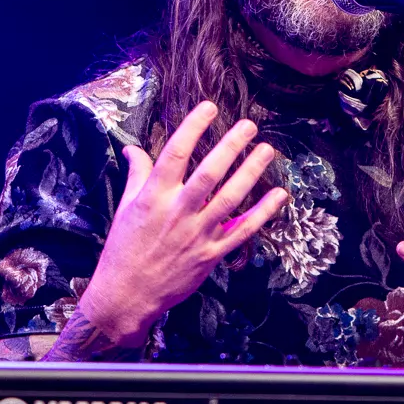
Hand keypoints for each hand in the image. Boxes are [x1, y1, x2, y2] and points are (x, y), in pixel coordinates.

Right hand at [80, 101, 287, 346]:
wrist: (126, 296)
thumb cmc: (124, 249)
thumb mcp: (125, 208)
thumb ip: (137, 176)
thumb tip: (133, 148)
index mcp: (153, 197)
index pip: (174, 154)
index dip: (193, 128)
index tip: (209, 108)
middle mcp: (177, 212)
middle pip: (209, 173)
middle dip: (230, 146)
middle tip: (249, 125)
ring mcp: (197, 235)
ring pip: (230, 199)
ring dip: (250, 173)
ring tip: (267, 150)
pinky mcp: (211, 255)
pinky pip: (242, 231)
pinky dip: (262, 213)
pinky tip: (279, 195)